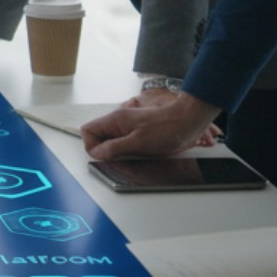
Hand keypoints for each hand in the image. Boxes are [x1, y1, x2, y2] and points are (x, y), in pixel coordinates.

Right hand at [81, 94, 220, 159]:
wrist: (188, 122)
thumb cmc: (167, 128)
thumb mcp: (138, 142)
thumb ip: (114, 148)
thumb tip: (97, 153)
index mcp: (115, 120)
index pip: (88, 131)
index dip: (92, 146)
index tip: (105, 156)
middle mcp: (119, 122)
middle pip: (98, 137)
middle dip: (105, 151)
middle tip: (120, 157)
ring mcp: (128, 127)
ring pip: (111, 142)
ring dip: (117, 152)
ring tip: (132, 156)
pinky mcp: (138, 133)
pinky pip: (124, 144)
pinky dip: (127, 152)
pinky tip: (139, 155)